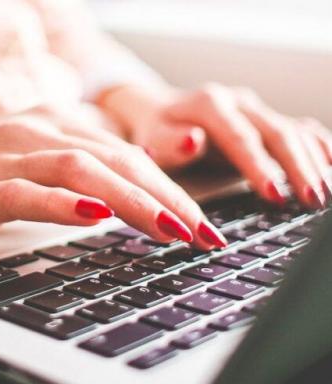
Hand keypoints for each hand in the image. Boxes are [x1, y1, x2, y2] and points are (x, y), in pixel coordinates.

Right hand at [0, 108, 226, 248]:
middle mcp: (35, 132)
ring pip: (81, 170)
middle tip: (205, 234)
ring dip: (132, 200)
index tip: (203, 224)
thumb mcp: (21, 165)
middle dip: (168, 197)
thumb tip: (116, 203)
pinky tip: (93, 215)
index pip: (125, 155)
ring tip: (171, 229)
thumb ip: (66, 175)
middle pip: (116, 158)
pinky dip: (62, 202)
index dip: (171, 188)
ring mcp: (5, 158)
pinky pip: (26, 191)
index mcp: (51, 126)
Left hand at [100, 84, 331, 208]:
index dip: (259, 167)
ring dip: (313, 162)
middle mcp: (239, 102)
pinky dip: (319, 148)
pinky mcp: (267, 120)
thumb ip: (169, 143)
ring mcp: (257, 110)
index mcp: (210, 105)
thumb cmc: (154, 131)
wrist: (159, 110)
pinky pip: (301, 130)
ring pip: (294, 132)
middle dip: (297, 168)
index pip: (240, 138)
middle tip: (312, 199)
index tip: (274, 195)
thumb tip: (192, 141)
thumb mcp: (151, 138)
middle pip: (276, 133)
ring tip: (324, 194)